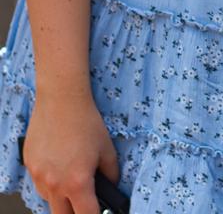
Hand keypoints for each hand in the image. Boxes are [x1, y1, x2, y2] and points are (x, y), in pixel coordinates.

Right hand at [23, 91, 119, 213]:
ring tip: (70, 175)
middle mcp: (55, 184)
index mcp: (77, 182)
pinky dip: (49, 181)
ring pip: (49, 200)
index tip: (96, 211)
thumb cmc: (85, 121)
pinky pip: (39, 183)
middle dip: (74, 211)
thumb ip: (111, 173)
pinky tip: (58, 164)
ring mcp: (39, 176)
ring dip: (60, 196)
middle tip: (83, 200)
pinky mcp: (29, 166)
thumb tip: (111, 185)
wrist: (62, 100)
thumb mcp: (107, 148)